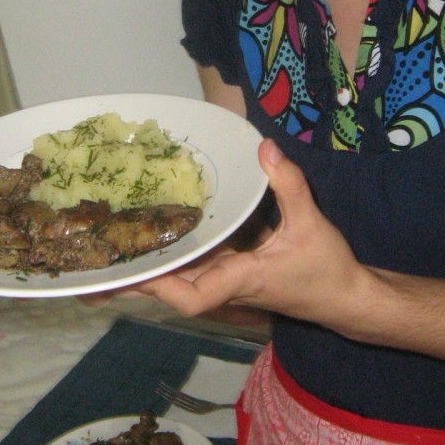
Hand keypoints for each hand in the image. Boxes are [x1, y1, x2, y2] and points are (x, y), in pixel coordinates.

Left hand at [136, 138, 370, 328]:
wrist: (345, 298)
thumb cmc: (327, 269)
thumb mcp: (311, 223)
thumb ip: (289, 184)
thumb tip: (265, 147)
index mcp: (242, 279)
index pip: (193, 297)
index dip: (162, 286)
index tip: (136, 267)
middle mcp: (227, 285)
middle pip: (171, 287)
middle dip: (136, 273)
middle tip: (99, 251)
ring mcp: (227, 282)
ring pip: (180, 277)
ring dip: (151, 262)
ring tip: (115, 238)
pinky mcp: (232, 273)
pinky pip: (196, 265)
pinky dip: (175, 252)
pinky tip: (156, 231)